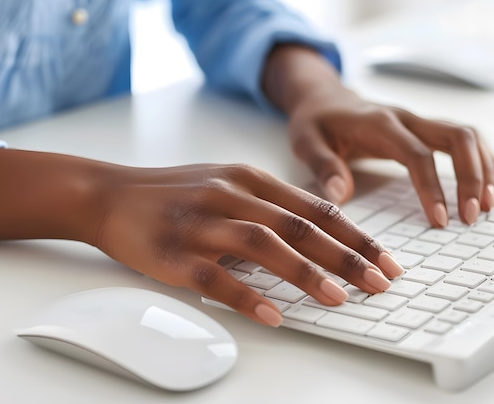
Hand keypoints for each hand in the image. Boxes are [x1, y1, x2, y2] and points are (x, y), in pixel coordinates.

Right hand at [0, 149, 402, 327]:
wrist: (109, 193)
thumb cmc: (171, 191)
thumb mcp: (223, 181)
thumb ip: (266, 202)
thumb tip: (317, 233)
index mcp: (245, 177)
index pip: (313, 207)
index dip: (354, 235)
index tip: (384, 259)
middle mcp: (227, 194)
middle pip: (298, 225)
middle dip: (346, 256)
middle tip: (379, 282)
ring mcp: (200, 222)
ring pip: (262, 245)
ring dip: (305, 273)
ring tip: (338, 299)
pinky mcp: (173, 252)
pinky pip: (215, 277)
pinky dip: (247, 297)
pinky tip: (273, 315)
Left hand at [262, 44, 493, 226]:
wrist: (322, 98)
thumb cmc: (314, 122)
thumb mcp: (305, 142)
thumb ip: (322, 166)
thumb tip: (340, 196)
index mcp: (378, 124)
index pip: (417, 154)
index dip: (433, 187)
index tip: (441, 220)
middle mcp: (405, 118)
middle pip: (456, 137)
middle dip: (471, 176)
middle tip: (473, 215)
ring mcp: (417, 121)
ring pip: (465, 135)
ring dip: (482, 168)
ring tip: (488, 205)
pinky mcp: (422, 129)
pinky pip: (461, 139)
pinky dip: (479, 159)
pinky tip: (488, 184)